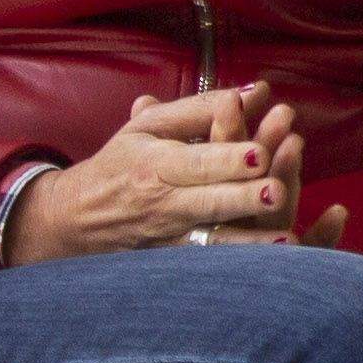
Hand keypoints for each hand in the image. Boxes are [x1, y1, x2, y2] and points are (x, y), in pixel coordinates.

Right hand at [3, 83, 312, 263]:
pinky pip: (209, 268)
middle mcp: (163, 204)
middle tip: (279, 191)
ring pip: (213, 244)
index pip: (196, 163)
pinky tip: (269, 271)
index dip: (227, 158)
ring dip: (250, 243)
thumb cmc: (124, 162)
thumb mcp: (151, 127)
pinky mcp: (175, 265)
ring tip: (288, 240)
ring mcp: (170, 239)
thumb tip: (260, 91)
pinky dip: (238, 270)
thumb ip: (205, 108)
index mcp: (156, 164)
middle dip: (243, 198)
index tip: (260, 153)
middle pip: (208, 203)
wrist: (75, 218)